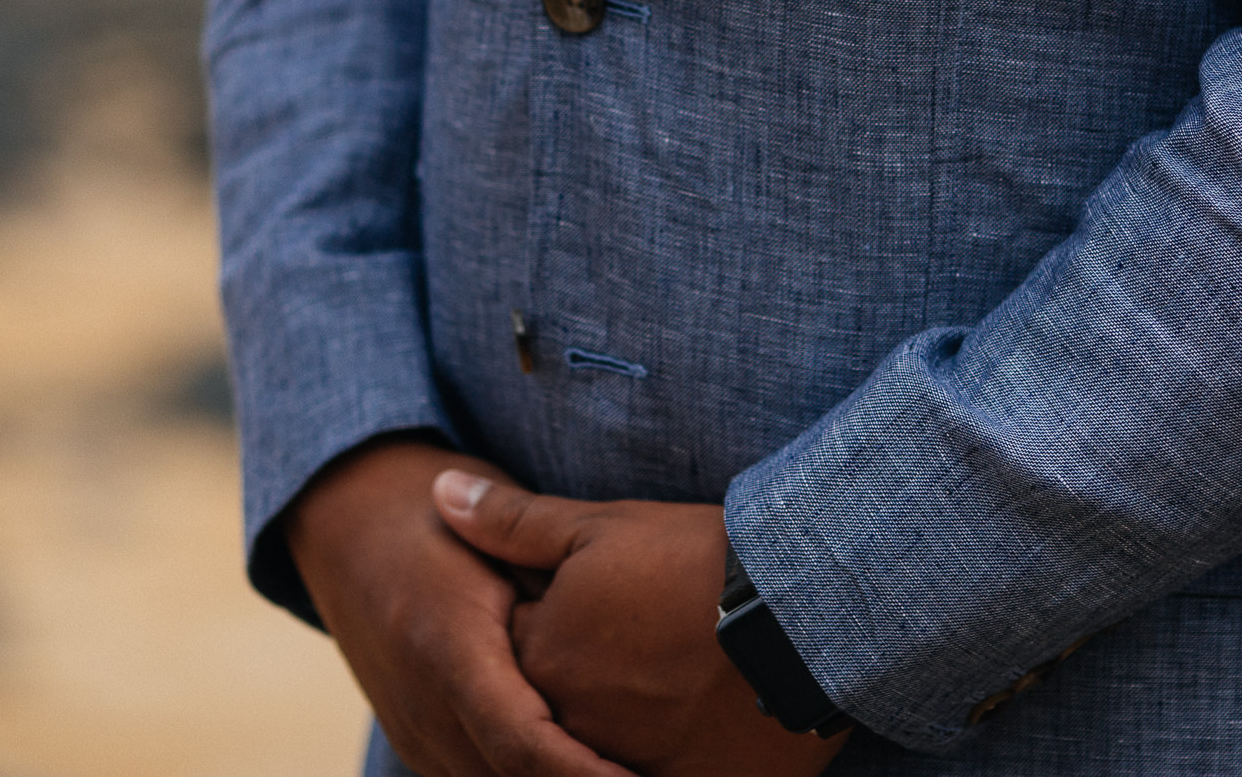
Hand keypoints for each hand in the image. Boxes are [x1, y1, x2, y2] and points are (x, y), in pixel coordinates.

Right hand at [285, 440, 638, 776]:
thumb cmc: (438, 522)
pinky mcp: (414, 740)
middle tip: (648, 774)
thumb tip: (634, 639)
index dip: (585, 775)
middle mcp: (423, 705)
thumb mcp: (498, 543)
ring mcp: (413, 730)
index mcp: (448, 647)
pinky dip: (519, 775)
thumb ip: (554, 594)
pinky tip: (574, 761)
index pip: (524, 745)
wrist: (345, 521)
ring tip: (620, 770)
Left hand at [434, 473, 845, 776]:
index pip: (505, 650)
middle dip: (572, 679)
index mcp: (540, 657)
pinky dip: (658, 752)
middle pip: (549, 706)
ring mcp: (625, 763)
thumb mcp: (596, 527)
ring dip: (614, 720)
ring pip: (595, 746)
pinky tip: (688, 719)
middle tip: (632, 646)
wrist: (803, 613)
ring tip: (661, 681)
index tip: (580, 605)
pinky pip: (644, 774)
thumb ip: (511, 522)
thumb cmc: (698, 561)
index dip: (539, 621)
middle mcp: (570, 724)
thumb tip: (438, 492)